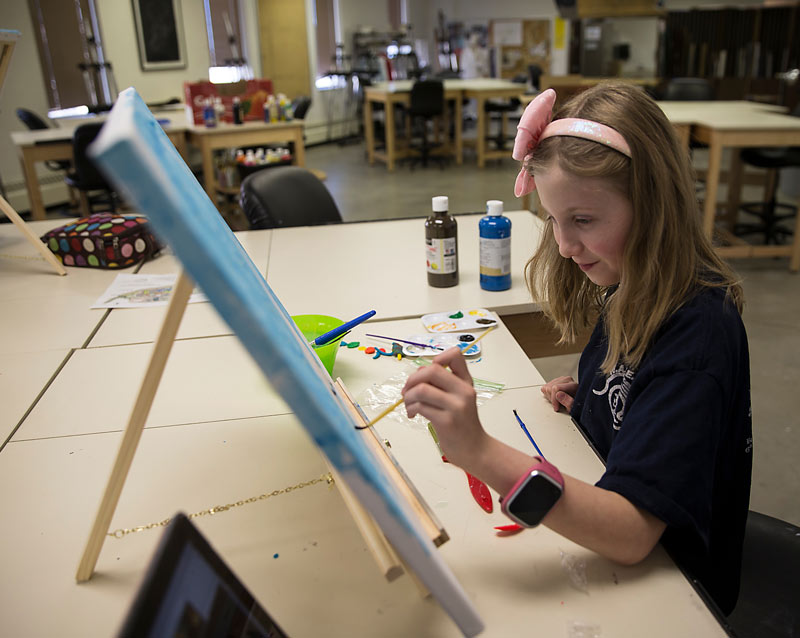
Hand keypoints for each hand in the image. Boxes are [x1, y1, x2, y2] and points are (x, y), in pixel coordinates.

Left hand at [401, 347, 487, 469]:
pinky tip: (412, 414)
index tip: (427, 373)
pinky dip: (410, 408)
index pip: (455, 355)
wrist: (475, 450)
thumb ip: (441, 383)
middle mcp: (463, 391)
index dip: (437, 358)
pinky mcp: (446, 422)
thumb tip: (419, 371)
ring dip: (408, 396)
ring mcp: (456, 406)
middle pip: (432, 370)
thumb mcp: (458, 399)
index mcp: (466, 382)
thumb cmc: (462, 424)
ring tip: (409, 405)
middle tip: (407, 391)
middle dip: (412, 379)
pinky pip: (420, 407)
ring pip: (422, 389)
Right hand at [541, 376, 576, 411]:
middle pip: (550, 387)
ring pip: (547, 387)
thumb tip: (558, 394)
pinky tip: (554, 397)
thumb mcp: (574, 408)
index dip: (554, 399)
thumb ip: (568, 402)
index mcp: (573, 385)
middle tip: (557, 405)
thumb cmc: (577, 405)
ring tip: (557, 402)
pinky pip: (545, 387)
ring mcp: (561, 379)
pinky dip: (548, 394)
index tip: (556, 408)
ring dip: (550, 396)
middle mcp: (567, 380)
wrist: (579, 403)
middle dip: (552, 399)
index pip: (556, 388)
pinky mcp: (556, 381)